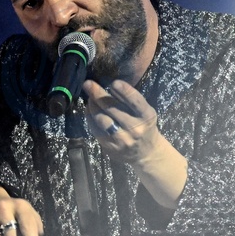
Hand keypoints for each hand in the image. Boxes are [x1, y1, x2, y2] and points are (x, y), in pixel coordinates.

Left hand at [82, 79, 187, 208]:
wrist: (145, 153)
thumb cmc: (144, 125)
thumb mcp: (144, 111)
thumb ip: (130, 100)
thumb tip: (111, 87)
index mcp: (146, 116)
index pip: (136, 102)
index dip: (125, 91)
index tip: (114, 83)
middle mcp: (135, 129)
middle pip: (112, 109)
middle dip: (98, 94)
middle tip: (88, 84)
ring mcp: (121, 139)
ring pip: (101, 119)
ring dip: (92, 105)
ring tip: (89, 97)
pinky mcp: (110, 147)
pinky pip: (95, 129)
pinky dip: (90, 117)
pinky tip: (90, 109)